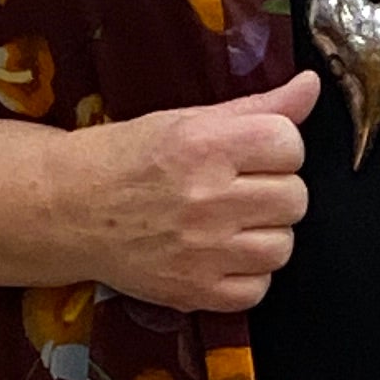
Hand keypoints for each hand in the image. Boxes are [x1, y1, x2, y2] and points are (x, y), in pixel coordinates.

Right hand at [79, 71, 319, 310]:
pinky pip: (259, 289)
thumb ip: (258, 107)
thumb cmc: (128, 158)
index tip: (254, 153)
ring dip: (264, 235)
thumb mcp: (188, 120)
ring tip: (230, 223)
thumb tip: (311, 87)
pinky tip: (219, 255)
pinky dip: (246, 276)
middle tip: (239, 189)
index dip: (278, 148)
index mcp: (205, 145)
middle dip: (274, 192)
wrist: (68, 210)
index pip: (290, 145)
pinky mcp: (195, 292)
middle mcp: (207, 199)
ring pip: (282, 247)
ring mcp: (202, 251)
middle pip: (295, 199)